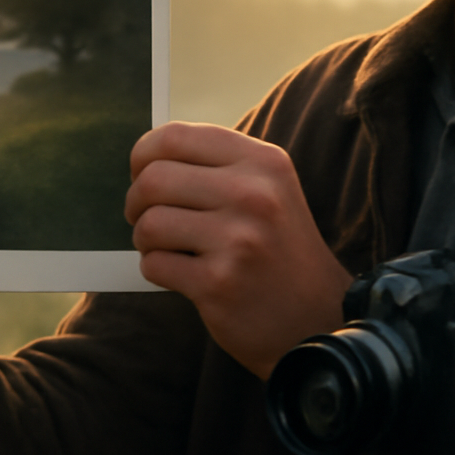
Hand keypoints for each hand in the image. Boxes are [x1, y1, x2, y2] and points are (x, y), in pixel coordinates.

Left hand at [126, 122, 351, 379]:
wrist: (318, 318)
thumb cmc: (278, 249)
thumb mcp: (269, 189)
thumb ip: (218, 166)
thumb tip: (147, 156)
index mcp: (263, 162)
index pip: (175, 137)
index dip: (144, 155)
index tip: (143, 174)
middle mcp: (254, 194)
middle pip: (153, 179)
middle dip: (137, 202)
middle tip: (146, 218)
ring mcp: (238, 240)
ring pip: (149, 223)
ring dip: (146, 240)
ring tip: (168, 248)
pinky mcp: (218, 284)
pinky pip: (154, 264)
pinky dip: (157, 269)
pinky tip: (183, 274)